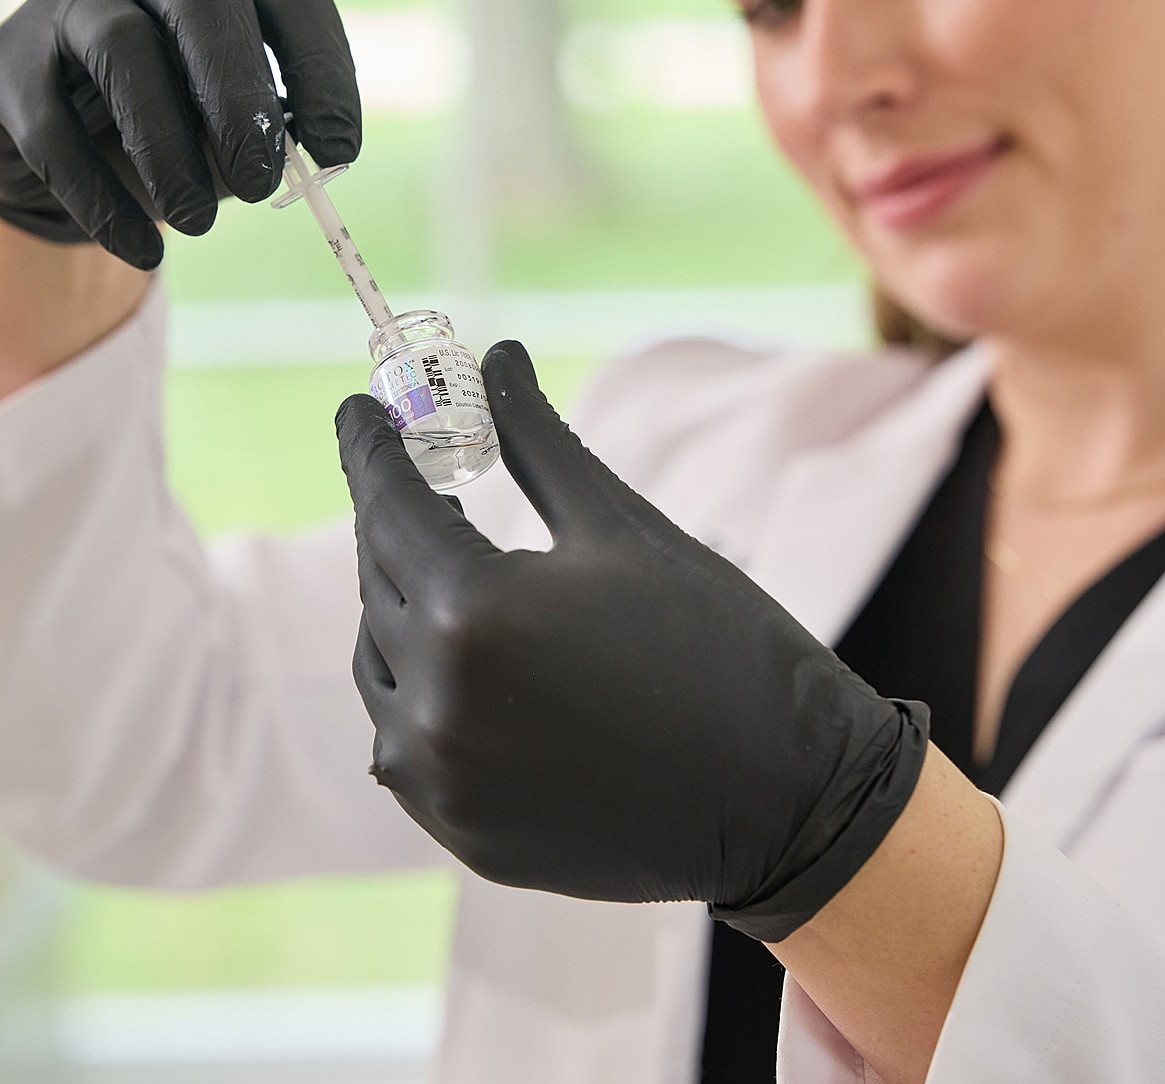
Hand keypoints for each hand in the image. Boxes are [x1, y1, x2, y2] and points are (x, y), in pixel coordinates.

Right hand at [0, 0, 360, 268]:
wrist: (57, 114)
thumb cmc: (174, 109)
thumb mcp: (226, 116)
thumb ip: (257, 132)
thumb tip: (281, 165)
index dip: (324, 73)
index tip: (339, 151)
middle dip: (239, 94)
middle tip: (262, 182)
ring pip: (123, 47)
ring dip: (166, 145)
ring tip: (197, 221)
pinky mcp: (14, 52)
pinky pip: (52, 121)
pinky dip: (99, 194)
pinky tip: (140, 249)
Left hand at [336, 343, 928, 941]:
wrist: (787, 800)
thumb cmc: (716, 642)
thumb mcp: (620, 527)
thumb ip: (536, 440)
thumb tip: (497, 354)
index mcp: (475, 613)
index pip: (387, 506)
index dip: (370, 447)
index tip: (358, 407)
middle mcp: (435, 703)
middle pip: (376, 579)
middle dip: (396, 516)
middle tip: (423, 472)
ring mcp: (439, 780)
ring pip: (379, 661)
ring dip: (402, 602)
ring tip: (455, 564)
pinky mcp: (458, 830)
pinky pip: (403, 737)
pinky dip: (420, 685)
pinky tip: (469, 657)